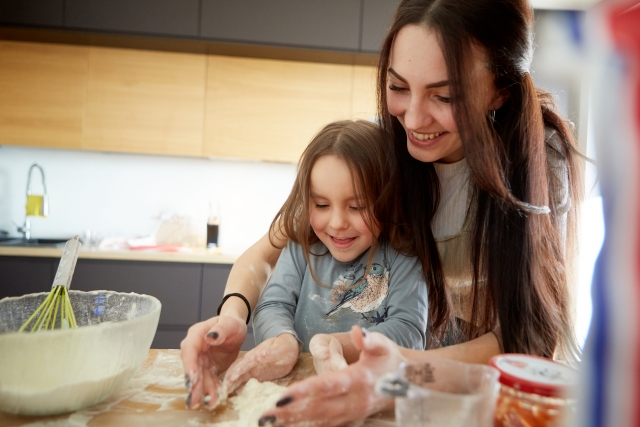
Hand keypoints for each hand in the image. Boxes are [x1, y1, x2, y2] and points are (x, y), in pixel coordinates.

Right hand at [180, 314, 246, 408]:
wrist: (235, 329)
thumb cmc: (231, 323)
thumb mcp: (229, 323)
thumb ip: (220, 329)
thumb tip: (210, 337)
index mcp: (196, 335)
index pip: (189, 350)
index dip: (189, 364)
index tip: (191, 378)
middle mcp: (195, 349)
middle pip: (192, 368)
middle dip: (193, 385)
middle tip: (194, 400)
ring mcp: (201, 360)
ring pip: (200, 377)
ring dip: (203, 391)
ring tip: (209, 403)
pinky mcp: (209, 368)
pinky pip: (209, 380)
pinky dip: (212, 389)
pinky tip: (216, 399)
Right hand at [223, 333, 299, 395]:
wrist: (288, 348)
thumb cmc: (284, 347)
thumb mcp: (278, 348)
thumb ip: (269, 353)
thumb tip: (258, 356)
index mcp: (255, 356)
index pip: (242, 365)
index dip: (234, 373)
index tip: (227, 382)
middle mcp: (249, 364)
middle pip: (235, 373)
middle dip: (227, 383)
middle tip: (219, 393)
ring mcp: (250, 371)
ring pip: (237, 380)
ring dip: (229, 388)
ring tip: (222, 397)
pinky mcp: (254, 378)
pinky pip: (243, 384)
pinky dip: (235, 390)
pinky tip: (231, 397)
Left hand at [258, 326, 405, 426]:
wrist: (410, 381)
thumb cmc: (391, 359)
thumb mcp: (383, 344)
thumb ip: (371, 340)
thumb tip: (359, 332)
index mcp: (359, 380)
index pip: (327, 387)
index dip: (304, 393)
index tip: (281, 397)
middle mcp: (354, 401)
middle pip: (317, 409)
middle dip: (289, 413)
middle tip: (264, 416)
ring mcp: (352, 413)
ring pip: (319, 422)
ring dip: (294, 423)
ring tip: (269, 423)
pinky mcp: (351, 419)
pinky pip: (326, 426)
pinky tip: (288, 426)